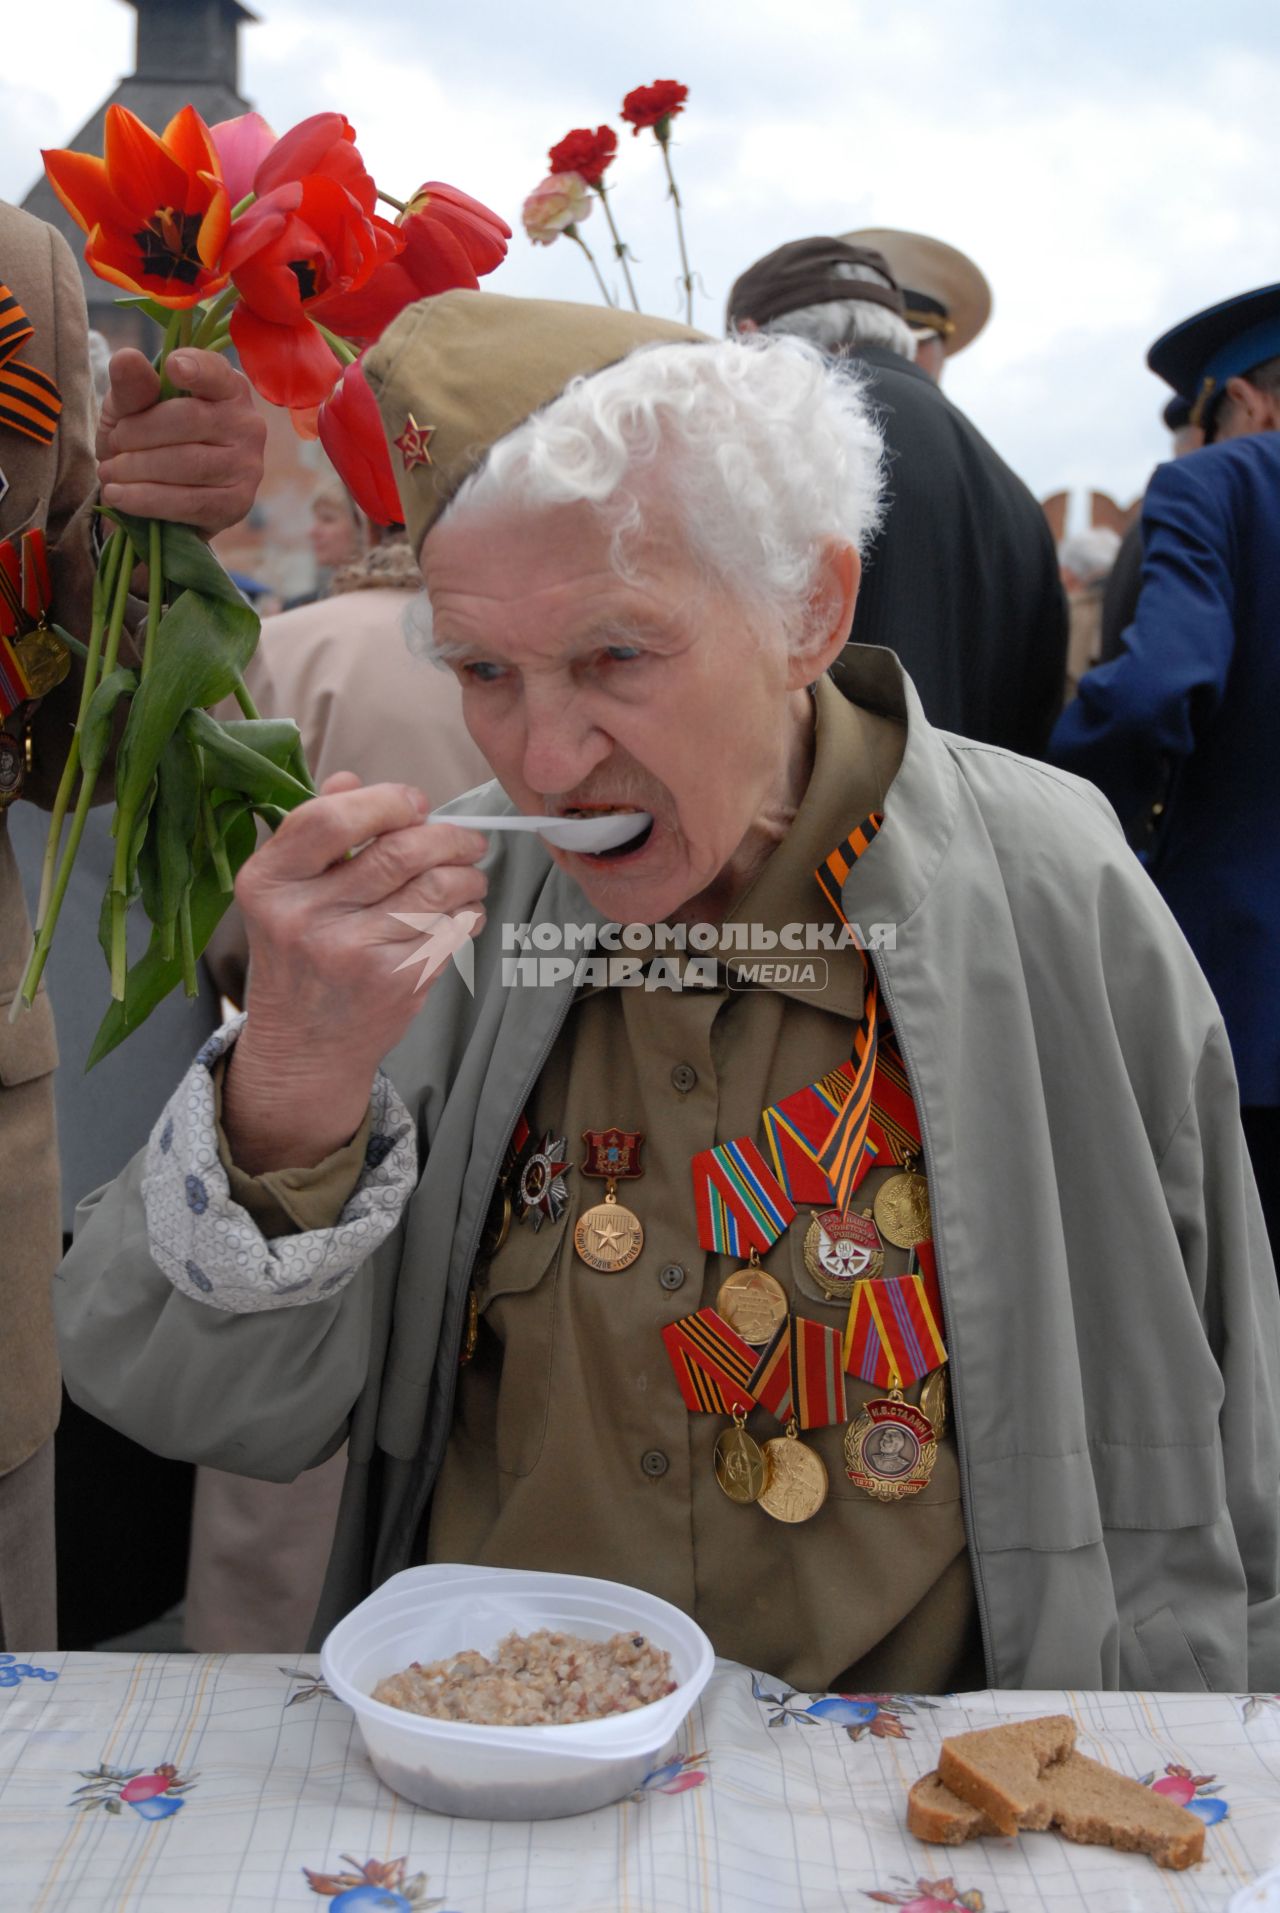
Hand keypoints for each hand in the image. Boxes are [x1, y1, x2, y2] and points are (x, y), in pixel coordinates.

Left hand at [97, 347, 266, 534]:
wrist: (156, 493)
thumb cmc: (147, 438)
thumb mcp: (130, 407)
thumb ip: (132, 386)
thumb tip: (126, 358)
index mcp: (226, 387)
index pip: (216, 373)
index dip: (197, 369)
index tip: (173, 366)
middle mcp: (248, 423)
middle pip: (189, 420)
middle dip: (139, 433)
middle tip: (114, 444)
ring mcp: (248, 466)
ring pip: (188, 464)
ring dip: (137, 469)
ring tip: (110, 472)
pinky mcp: (238, 504)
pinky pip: (189, 502)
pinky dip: (146, 500)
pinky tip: (119, 495)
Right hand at [223, 774, 488, 1172]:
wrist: (304, 1045)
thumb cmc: (299, 953)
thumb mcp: (284, 891)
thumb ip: (314, 830)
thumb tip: (351, 779)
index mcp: (269, 881)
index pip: (332, 819)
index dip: (387, 801)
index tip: (416, 804)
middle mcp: (305, 917)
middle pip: (400, 851)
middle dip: (449, 837)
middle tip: (467, 839)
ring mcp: (352, 954)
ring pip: (437, 888)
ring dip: (467, 874)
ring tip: (469, 874)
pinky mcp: (395, 982)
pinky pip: (452, 929)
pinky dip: (469, 913)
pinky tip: (462, 913)